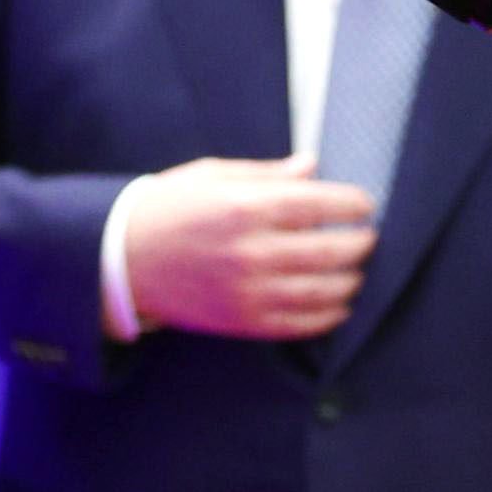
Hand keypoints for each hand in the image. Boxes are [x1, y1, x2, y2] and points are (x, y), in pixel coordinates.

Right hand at [122, 153, 376, 340]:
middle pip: (330, 251)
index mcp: (244, 208)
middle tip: (370, 238)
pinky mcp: (243, 321)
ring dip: (351, 281)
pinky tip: (340, 304)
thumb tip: (312, 166)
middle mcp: (250, 252)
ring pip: (323, 292)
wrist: (121, 260)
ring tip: (357, 271)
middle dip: (360, 244)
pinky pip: (300, 324)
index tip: (366, 204)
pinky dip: (329, 316)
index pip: (319, 205)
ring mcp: (248, 291)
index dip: (352, 205)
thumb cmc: (168, 209)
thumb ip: (267, 175)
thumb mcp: (212, 176)